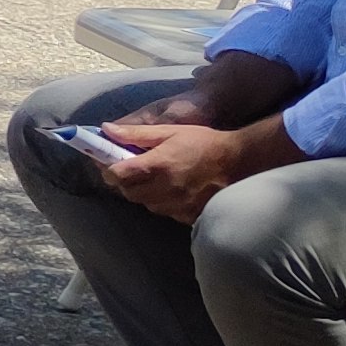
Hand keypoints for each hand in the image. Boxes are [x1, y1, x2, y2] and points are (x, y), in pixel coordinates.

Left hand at [99, 114, 284, 216]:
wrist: (239, 161)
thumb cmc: (204, 142)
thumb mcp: (169, 131)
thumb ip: (136, 134)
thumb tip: (106, 130)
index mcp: (157, 165)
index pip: (117, 175)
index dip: (108, 168)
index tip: (110, 161)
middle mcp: (165, 188)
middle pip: (128, 192)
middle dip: (124, 181)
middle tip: (131, 168)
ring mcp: (178, 205)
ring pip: (145, 204)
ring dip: (143, 192)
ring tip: (154, 177)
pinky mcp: (189, 215)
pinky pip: (165, 212)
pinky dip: (162, 202)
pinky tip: (171, 189)